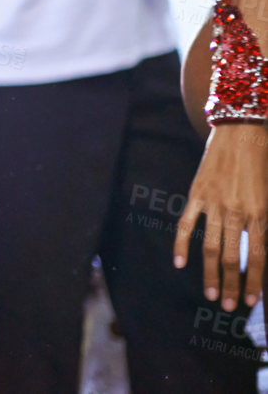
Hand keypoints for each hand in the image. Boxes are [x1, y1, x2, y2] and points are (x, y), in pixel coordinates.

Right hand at [176, 123, 267, 310]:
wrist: (241, 130)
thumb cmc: (263, 162)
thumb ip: (266, 221)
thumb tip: (261, 252)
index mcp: (261, 213)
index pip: (259, 257)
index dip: (254, 282)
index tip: (250, 302)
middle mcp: (237, 211)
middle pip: (234, 258)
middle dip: (232, 286)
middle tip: (229, 307)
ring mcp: (214, 203)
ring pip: (211, 247)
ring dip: (211, 274)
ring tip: (211, 295)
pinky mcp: (197, 193)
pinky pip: (186, 224)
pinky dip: (181, 244)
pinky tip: (179, 263)